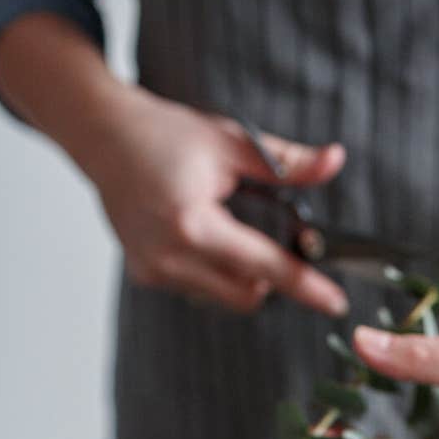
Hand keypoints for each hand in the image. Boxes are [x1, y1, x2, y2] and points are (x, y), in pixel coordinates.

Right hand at [79, 86, 347, 314]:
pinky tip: (197, 236)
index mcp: (193, 223)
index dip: (305, 285)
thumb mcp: (231, 142)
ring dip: (238, 275)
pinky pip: (197, 290)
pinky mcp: (144, 275)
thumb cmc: (165, 135)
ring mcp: (153, 270)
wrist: (103, 136)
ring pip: (222, 297)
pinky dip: (211, 272)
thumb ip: (286, 161)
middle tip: (272, 243)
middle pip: (247, 296)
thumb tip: (334, 161)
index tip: (335, 304)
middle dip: (268, 278)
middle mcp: (169, 255)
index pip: (265, 265)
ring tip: (224, 229)